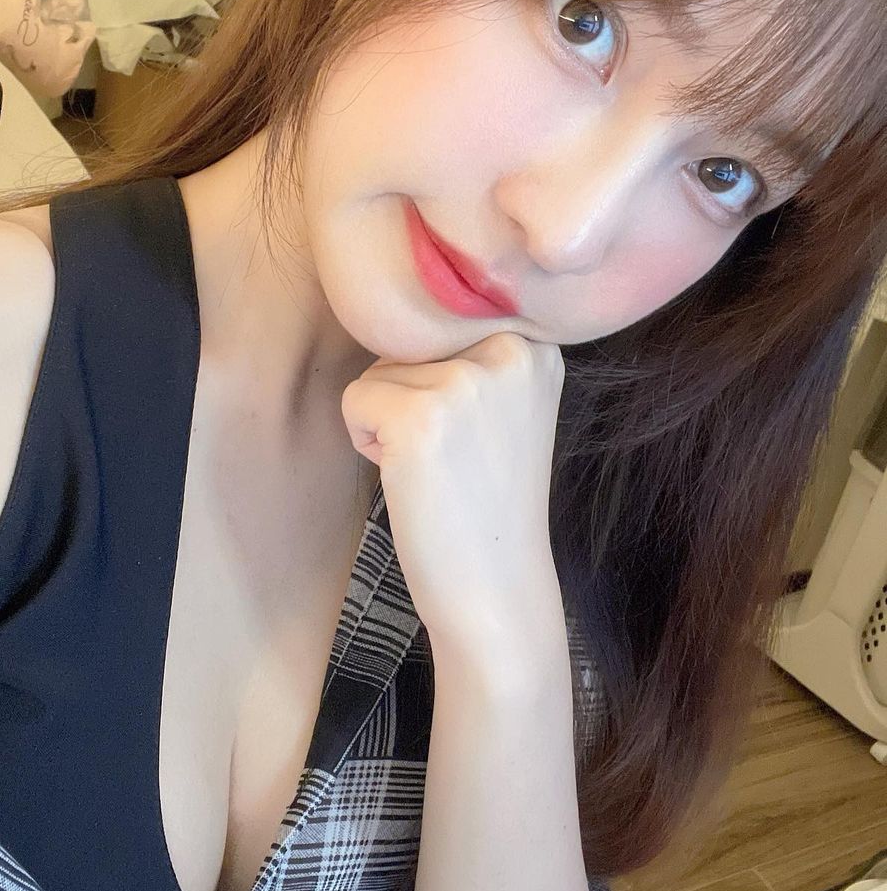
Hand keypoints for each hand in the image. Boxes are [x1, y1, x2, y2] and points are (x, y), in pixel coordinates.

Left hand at [340, 332, 566, 660]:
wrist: (496, 588)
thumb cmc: (487, 502)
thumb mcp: (506, 407)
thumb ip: (476, 353)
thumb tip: (401, 301)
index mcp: (537, 343)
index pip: (442, 325)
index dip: (438, 384)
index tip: (474, 436)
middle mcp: (510, 350)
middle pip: (408, 345)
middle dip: (412, 399)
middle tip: (455, 460)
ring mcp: (466, 381)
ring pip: (378, 372)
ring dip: (389, 423)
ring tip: (436, 470)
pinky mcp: (420, 415)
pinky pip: (354, 401)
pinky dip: (365, 441)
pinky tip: (410, 478)